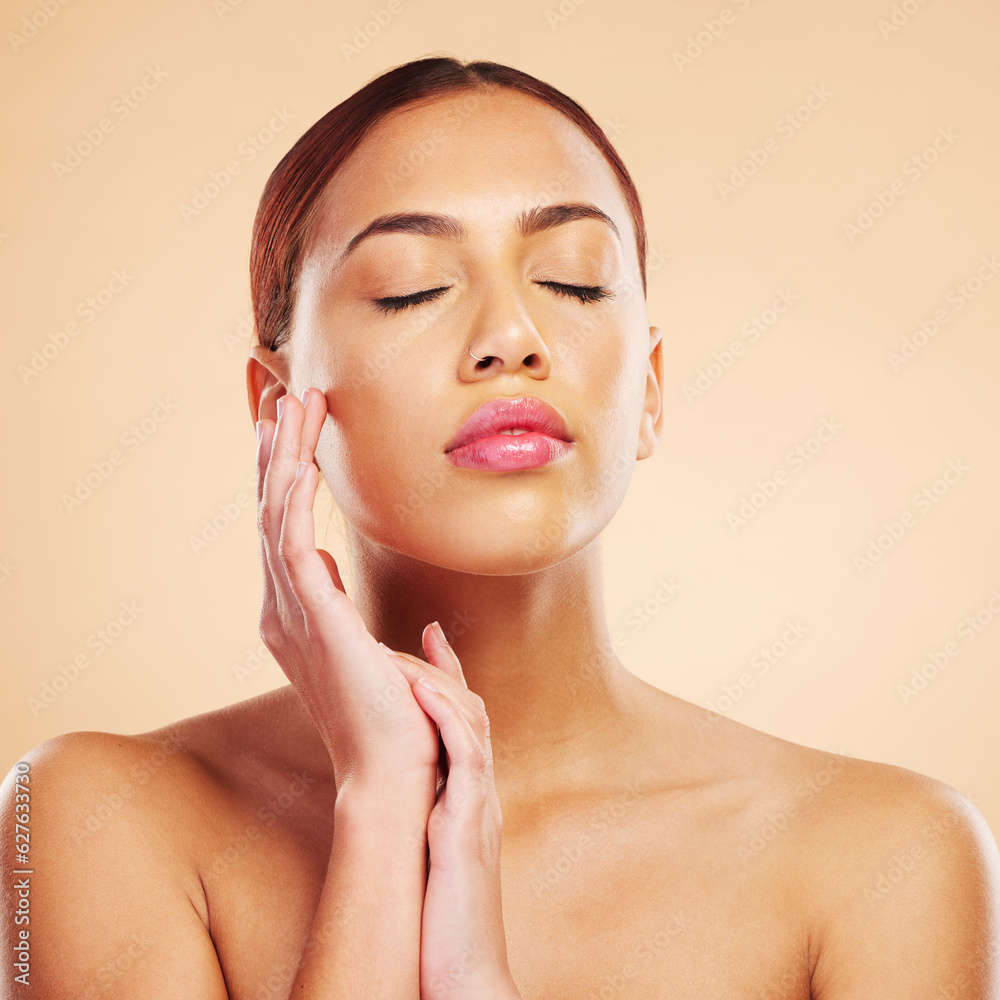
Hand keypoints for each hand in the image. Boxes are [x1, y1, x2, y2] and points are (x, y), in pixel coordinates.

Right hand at [255, 387, 439, 793]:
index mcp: (300, 616)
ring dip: (283, 458)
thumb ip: (372, 627)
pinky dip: (288, 498)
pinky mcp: (312, 619)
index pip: (284, 530)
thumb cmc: (399, 720)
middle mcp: (284, 610)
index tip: (290, 431)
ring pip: (275, 516)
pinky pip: (289, 544)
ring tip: (293, 404)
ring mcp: (292, 614)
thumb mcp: (386, 661)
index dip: (282, 477)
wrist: (397, 771)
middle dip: (275, 452)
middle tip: (280, 397)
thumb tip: (379, 601)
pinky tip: (295, 460)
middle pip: (270, 512)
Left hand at [384, 624, 521, 999]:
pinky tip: (423, 694)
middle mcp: (480, 795)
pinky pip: (466, 759)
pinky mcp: (470, 827)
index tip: (433, 640)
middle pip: (472, 712)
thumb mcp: (433, 859)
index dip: (451, 681)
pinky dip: (447, 720)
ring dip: (443, 684)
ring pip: (472, 725)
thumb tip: (402, 800)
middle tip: (427, 631)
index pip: (463, 726)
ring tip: (413, 651)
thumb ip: (426, 820)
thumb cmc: (443, 926)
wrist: (466, 979)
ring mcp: (479, 808)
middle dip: (449, 670)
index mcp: (468, 800)